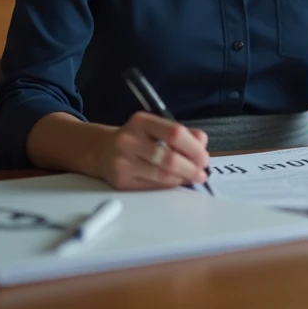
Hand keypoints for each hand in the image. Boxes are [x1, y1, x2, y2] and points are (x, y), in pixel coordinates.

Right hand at [95, 111, 209, 189]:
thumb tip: (202, 143)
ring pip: (162, 175)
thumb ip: (184, 133)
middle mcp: (129, 139)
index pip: (175, 133)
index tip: (204, 158)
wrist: (102, 150)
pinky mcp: (120, 181)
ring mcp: (122, 161)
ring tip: (191, 178)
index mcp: (141, 121)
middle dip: (191, 168)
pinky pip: (152, 187)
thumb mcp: (157, 128)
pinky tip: (175, 182)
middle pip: (169, 157)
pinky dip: (169, 185)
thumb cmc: (137, 139)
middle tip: (201, 172)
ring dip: (183, 178)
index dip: (194, 148)